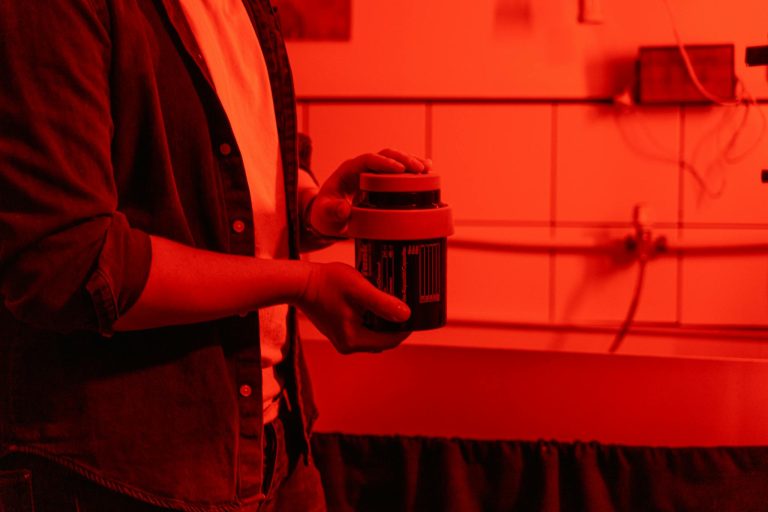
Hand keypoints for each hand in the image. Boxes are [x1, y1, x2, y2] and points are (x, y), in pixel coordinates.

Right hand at [297, 262, 411, 353]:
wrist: (299, 282)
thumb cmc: (327, 282)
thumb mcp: (358, 289)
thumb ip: (381, 302)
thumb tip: (406, 315)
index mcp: (354, 341)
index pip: (390, 340)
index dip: (406, 328)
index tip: (416, 311)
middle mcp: (348, 345)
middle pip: (383, 339)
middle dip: (396, 324)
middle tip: (406, 304)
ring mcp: (343, 339)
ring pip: (375, 334)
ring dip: (385, 321)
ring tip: (394, 301)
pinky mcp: (339, 331)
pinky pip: (364, 329)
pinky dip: (373, 319)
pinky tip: (377, 303)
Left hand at [308, 149, 431, 236]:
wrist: (329, 217)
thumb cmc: (326, 214)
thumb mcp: (325, 215)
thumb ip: (332, 212)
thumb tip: (344, 209)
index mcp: (348, 170)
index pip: (367, 159)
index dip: (384, 162)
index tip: (399, 169)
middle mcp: (362, 167)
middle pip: (385, 155)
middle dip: (403, 159)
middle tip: (420, 169)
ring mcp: (374, 173)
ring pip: (394, 159)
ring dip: (411, 161)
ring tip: (427, 168)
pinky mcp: (382, 181)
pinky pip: (398, 171)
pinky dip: (412, 169)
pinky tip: (428, 170)